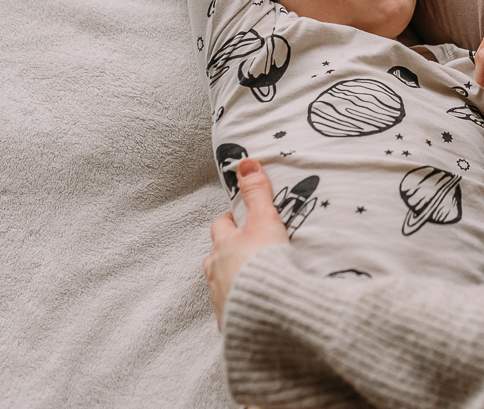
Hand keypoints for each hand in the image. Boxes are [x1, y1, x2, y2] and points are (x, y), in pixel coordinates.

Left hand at [203, 159, 289, 328]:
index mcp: (224, 246)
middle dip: (227, 253)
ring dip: (231, 279)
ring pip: (220, 283)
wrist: (269, 312)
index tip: (242, 221)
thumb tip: (245, 161)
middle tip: (247, 250)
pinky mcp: (230, 322)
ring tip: (250, 280)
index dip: (231, 222)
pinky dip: (240, 305)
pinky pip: (231, 310)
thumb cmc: (265, 264)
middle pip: (214, 257)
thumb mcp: (265, 220)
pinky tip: (254, 307)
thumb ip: (257, 193)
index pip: (221, 227)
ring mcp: (221, 298)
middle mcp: (216, 272)